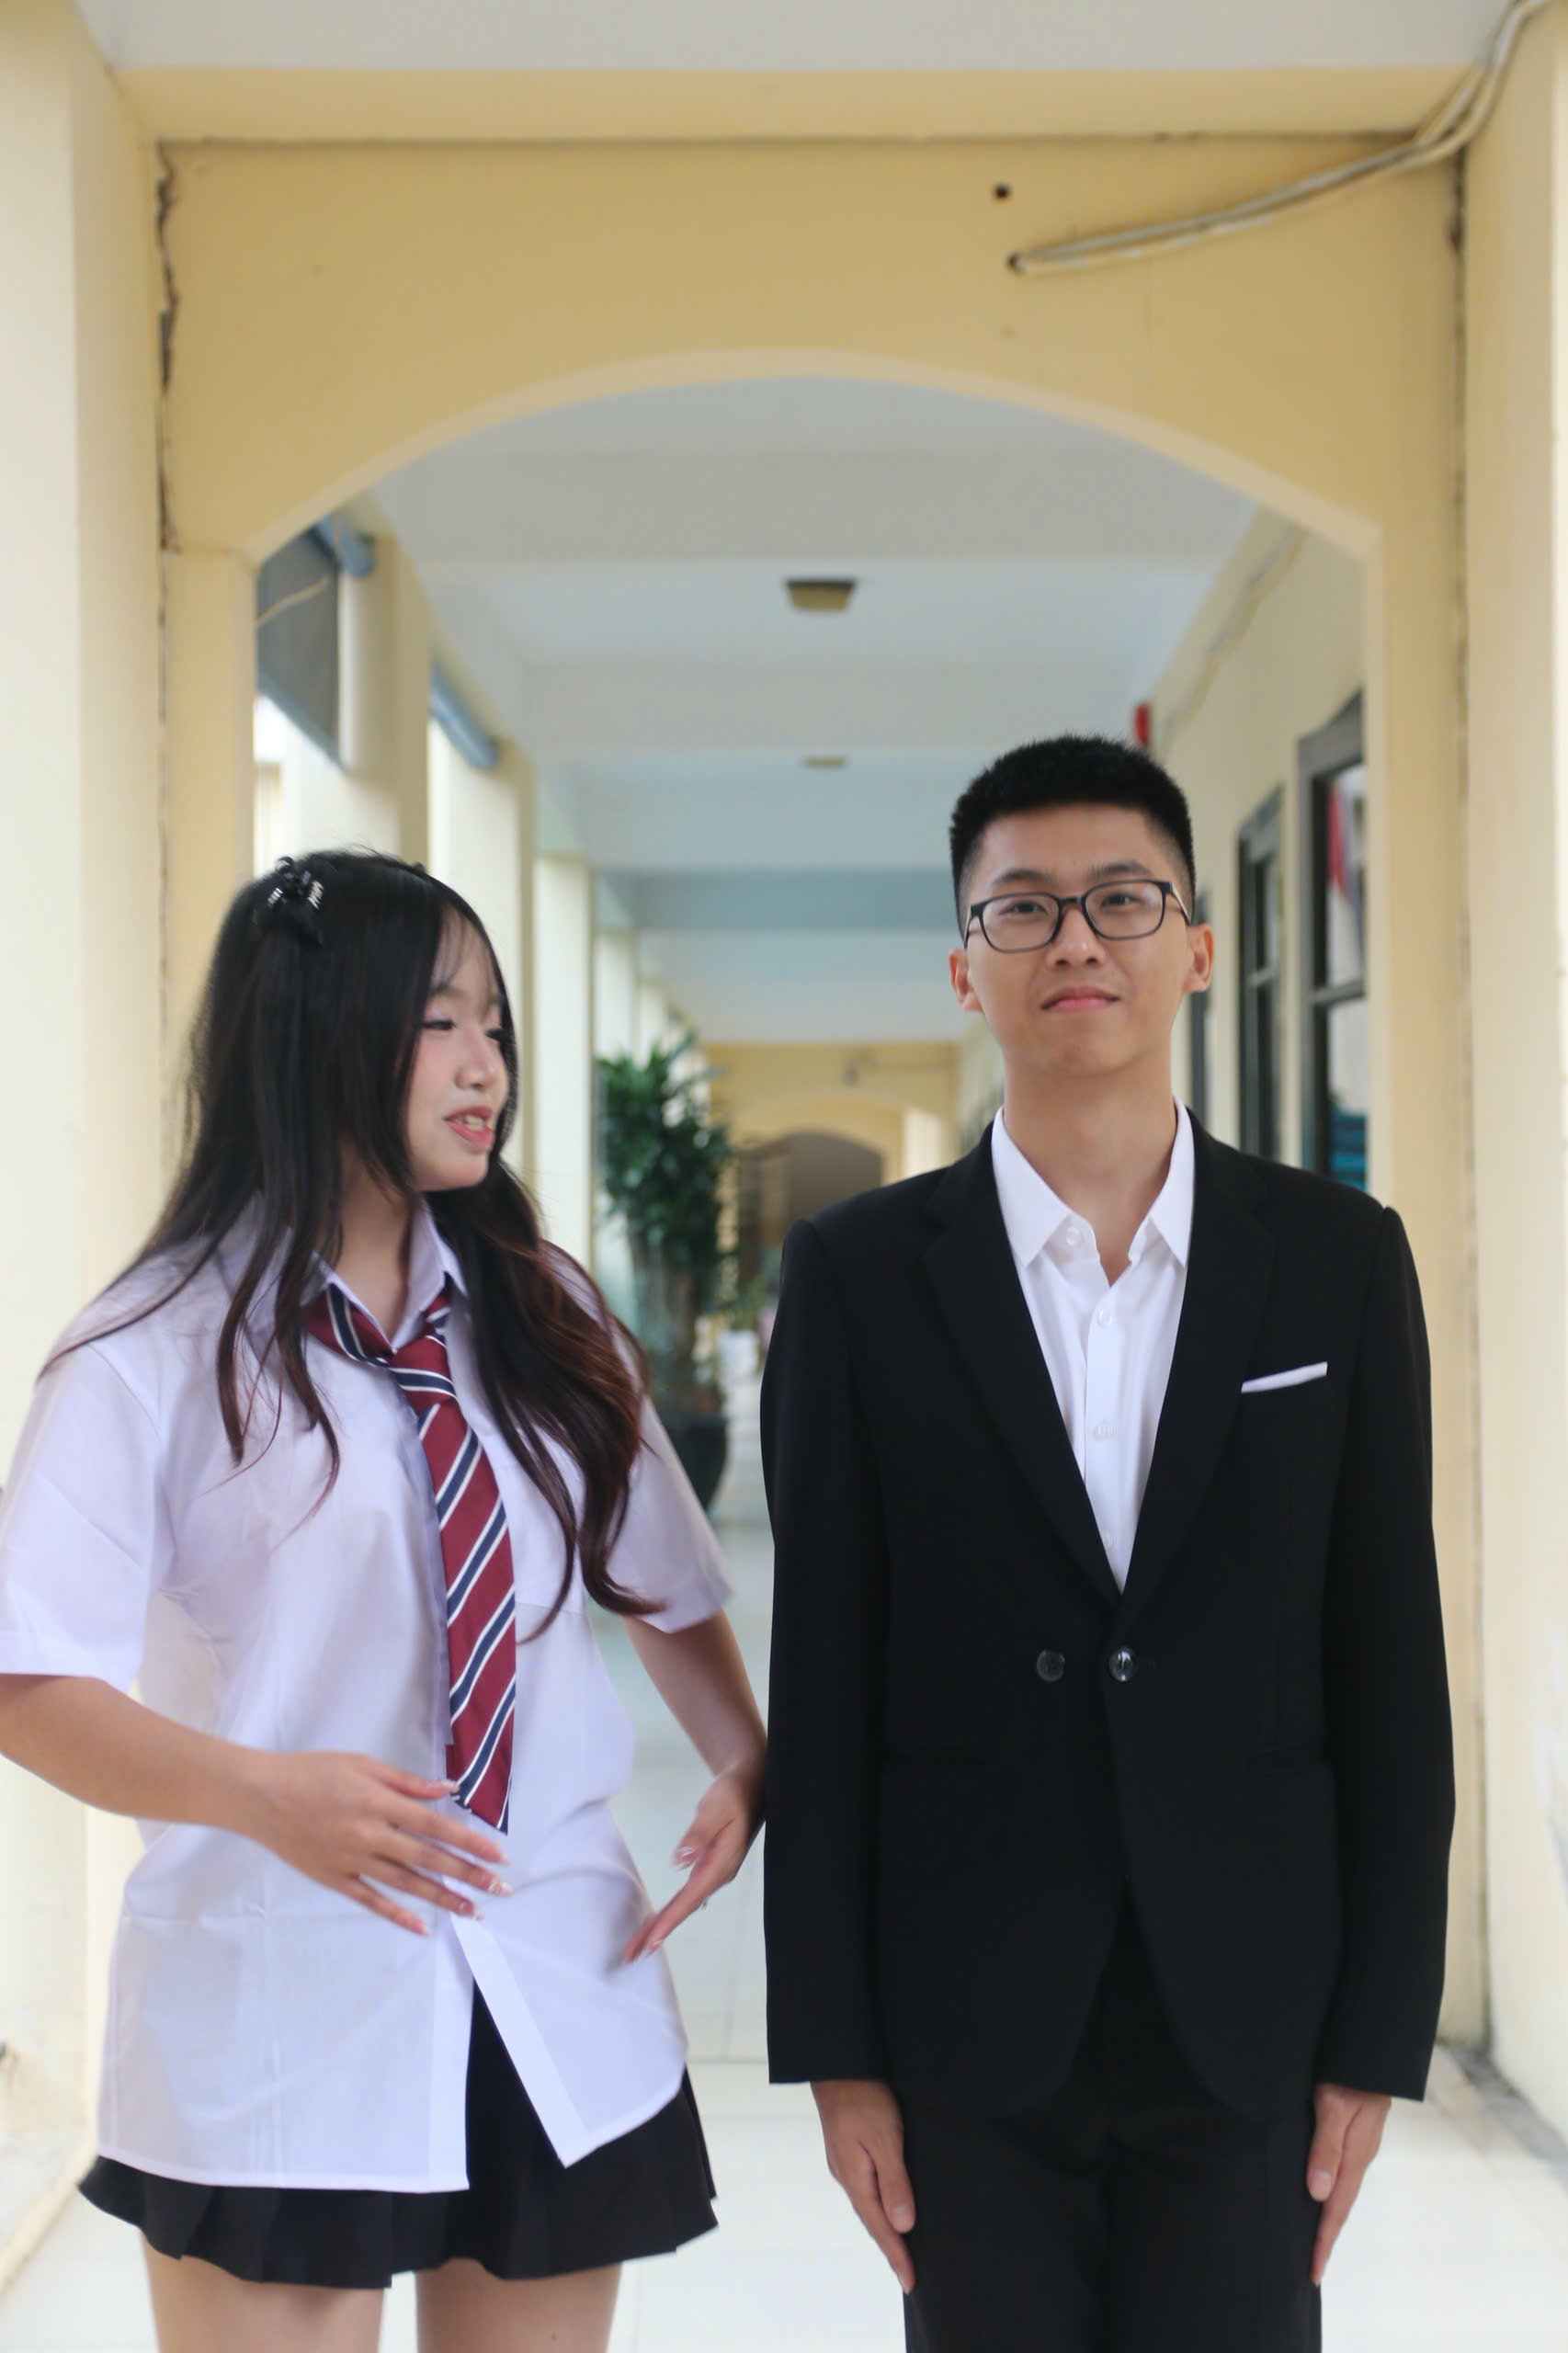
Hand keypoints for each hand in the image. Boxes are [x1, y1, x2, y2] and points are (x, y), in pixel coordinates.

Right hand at [240, 1750, 507, 1935]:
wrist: (261, 1796)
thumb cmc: (312, 1772)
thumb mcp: (362, 1764)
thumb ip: (407, 1782)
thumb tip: (447, 1791)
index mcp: (380, 1802)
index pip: (436, 1826)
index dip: (470, 1842)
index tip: (498, 1855)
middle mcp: (371, 1835)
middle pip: (428, 1859)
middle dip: (468, 1874)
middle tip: (500, 1889)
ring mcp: (352, 1861)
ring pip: (406, 1884)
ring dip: (442, 1897)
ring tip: (473, 1910)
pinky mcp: (335, 1879)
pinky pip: (371, 1900)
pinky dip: (397, 1915)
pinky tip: (421, 1927)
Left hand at [624, 1761, 761, 1960]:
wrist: (752, 1785)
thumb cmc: (733, 1794)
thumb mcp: (715, 1808)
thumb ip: (698, 1834)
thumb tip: (680, 1860)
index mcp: (721, 1863)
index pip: (690, 1898)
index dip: (669, 1921)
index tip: (650, 1942)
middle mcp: (719, 1874)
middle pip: (684, 1909)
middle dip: (658, 1932)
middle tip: (631, 1954)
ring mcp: (716, 1873)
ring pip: (685, 1904)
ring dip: (662, 1924)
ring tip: (639, 1943)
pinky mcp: (711, 1867)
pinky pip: (687, 1895)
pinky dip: (672, 1910)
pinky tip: (661, 1921)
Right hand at [813, 2079, 916, 2291]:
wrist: (837, 2063)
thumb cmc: (863, 2098)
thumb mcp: (885, 2138)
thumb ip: (894, 2182)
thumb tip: (903, 2225)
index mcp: (855, 2179)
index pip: (879, 2228)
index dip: (897, 2256)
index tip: (911, 2283)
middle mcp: (846, 2176)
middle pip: (871, 2221)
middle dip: (890, 2248)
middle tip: (909, 2275)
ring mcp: (845, 2162)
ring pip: (868, 2205)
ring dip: (884, 2228)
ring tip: (901, 2248)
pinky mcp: (848, 2149)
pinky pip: (866, 2187)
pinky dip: (879, 2205)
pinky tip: (888, 2204)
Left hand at [1307, 2082, 1390, 2281]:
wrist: (1372, 2044)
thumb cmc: (1348, 2069)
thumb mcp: (1333, 2104)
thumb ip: (1326, 2147)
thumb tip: (1317, 2194)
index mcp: (1355, 2155)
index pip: (1336, 2208)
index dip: (1323, 2240)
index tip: (1312, 2272)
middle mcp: (1359, 2154)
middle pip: (1341, 2205)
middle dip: (1326, 2237)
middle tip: (1311, 2269)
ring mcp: (1359, 2143)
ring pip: (1342, 2189)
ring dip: (1327, 2216)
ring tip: (1314, 2241)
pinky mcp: (1355, 2131)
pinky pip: (1341, 2170)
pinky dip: (1330, 2191)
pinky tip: (1319, 2193)